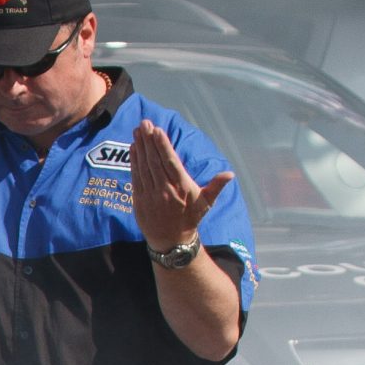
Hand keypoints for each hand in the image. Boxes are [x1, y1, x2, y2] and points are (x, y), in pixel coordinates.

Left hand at [130, 120, 230, 254]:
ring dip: (140, 148)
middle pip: (155, 161)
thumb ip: (216, 186)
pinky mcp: (139, 201)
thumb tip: (230, 174)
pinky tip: (134, 148)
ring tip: (137, 131)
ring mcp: (151, 196)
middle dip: (149, 141)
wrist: (172, 241)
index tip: (157, 130)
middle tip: (144, 123)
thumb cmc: (191, 218)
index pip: (171, 163)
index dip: (163, 146)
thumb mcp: (206, 203)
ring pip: (144, 167)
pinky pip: (136, 178)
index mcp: (182, 188)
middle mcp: (165, 191)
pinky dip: (134, 162)